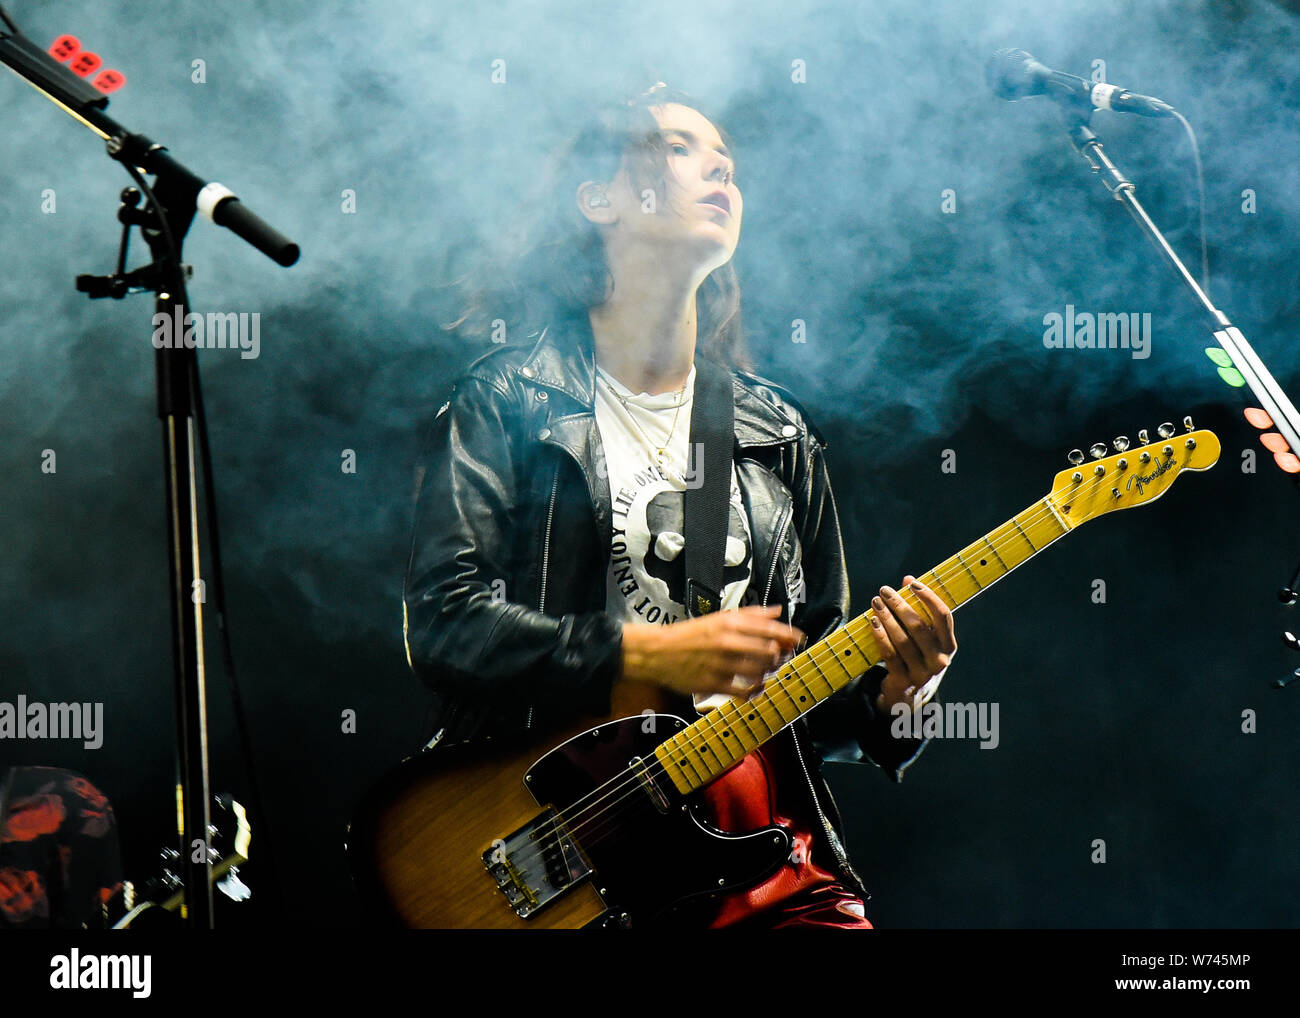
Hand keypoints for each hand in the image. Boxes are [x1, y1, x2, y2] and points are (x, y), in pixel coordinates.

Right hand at [619, 604, 804, 699]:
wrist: (658, 652)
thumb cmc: (689, 635)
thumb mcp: (719, 618)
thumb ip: (750, 615)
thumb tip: (777, 611)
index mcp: (729, 623)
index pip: (770, 629)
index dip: (789, 635)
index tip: (799, 639)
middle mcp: (728, 642)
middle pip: (769, 651)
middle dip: (781, 655)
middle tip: (782, 657)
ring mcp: (721, 664)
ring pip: (759, 671)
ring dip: (768, 672)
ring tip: (767, 670)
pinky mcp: (714, 684)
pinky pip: (744, 691)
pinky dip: (755, 691)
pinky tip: (756, 688)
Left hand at [870, 575, 956, 713]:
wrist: (910, 697)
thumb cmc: (918, 658)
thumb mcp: (925, 638)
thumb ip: (919, 608)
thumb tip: (908, 578)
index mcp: (949, 646)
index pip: (943, 616)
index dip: (929, 597)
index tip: (912, 584)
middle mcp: (939, 660)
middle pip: (919, 626)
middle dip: (900, 605)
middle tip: (884, 591)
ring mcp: (922, 673)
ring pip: (902, 640)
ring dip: (887, 618)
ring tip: (875, 603)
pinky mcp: (904, 681)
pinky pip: (890, 654)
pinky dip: (880, 636)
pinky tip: (872, 622)